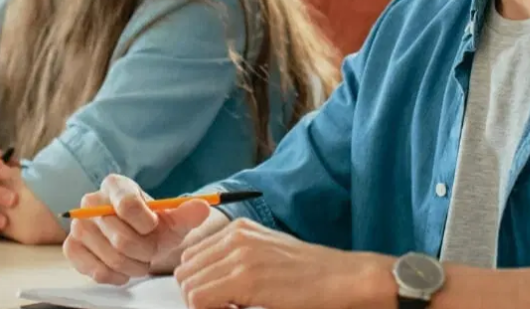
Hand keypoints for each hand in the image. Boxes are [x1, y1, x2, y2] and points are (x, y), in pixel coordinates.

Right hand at [63, 174, 220, 283]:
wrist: (136, 238)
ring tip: (139, 259)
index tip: (154, 227)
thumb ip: (189, 213)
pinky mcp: (71, 247)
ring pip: (111, 257)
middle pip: (122, 238)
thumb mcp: (174, 219)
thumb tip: (203, 207)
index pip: (128, 205)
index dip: (147, 224)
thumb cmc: (153, 226)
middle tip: (150, 251)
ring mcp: (78, 225)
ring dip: (133, 265)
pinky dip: (116, 275)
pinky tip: (123, 270)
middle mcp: (91, 201)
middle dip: (145, 251)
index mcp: (115, 185)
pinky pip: (95, 271)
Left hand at [173, 218, 394, 308]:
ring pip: (188, 286)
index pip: (191, 257)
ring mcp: (240, 255)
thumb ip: (236, 261)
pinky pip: (200, 300)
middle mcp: (236, 236)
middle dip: (197, 294)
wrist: (344, 279)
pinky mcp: (245, 277)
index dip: (200, 283)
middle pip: (185, 271)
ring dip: (203, 304)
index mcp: (239, 229)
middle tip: (225, 307)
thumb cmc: (311, 275)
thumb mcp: (267, 256)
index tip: (220, 299)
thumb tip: (206, 283)